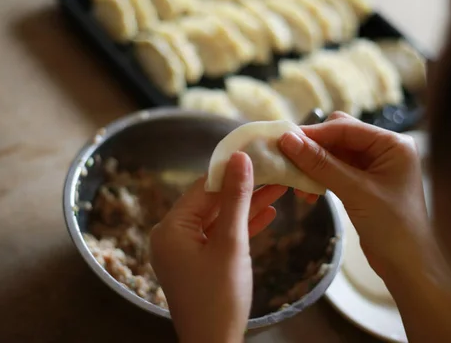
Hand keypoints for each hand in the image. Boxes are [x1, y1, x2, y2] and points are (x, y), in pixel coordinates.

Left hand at [150, 152, 286, 342]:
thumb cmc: (220, 297)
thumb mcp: (231, 244)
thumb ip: (236, 199)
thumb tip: (240, 158)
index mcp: (170, 228)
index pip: (203, 188)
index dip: (231, 169)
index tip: (257, 153)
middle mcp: (172, 235)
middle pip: (211, 202)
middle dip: (244, 188)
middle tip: (273, 170)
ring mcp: (185, 250)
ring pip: (219, 219)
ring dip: (247, 206)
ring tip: (279, 187)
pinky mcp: (199, 262)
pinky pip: (220, 237)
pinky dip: (241, 227)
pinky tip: (268, 213)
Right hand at [278, 112, 428, 275]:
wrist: (408, 267)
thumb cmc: (392, 227)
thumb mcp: (355, 192)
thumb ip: (321, 164)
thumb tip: (288, 139)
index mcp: (392, 144)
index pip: (346, 128)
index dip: (314, 133)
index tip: (284, 140)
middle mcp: (384, 150)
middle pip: (339, 136)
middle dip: (313, 149)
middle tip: (288, 161)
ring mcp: (374, 167)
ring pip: (334, 154)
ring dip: (314, 166)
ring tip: (297, 184)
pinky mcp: (364, 183)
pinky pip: (335, 171)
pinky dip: (320, 178)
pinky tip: (308, 193)